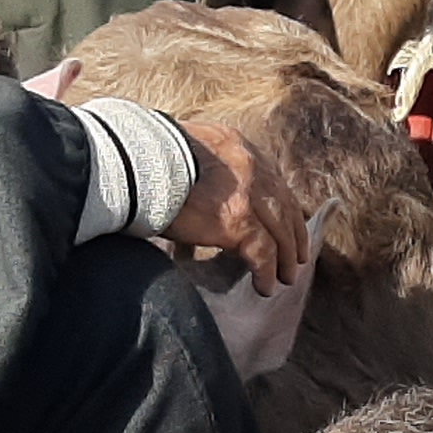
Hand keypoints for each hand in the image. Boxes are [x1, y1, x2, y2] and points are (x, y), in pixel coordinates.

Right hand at [163, 116, 307, 286]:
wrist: (133, 164)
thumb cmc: (146, 159)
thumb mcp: (182, 150)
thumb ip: (199, 165)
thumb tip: (195, 185)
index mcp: (236, 146)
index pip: (270, 178)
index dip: (281, 203)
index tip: (285, 221)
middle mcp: (250, 165)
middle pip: (283, 203)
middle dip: (293, 232)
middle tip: (298, 254)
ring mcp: (247, 192)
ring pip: (280, 230)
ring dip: (286, 256)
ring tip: (287, 276)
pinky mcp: (238, 220)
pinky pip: (262, 252)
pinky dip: (266, 271)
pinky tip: (266, 286)